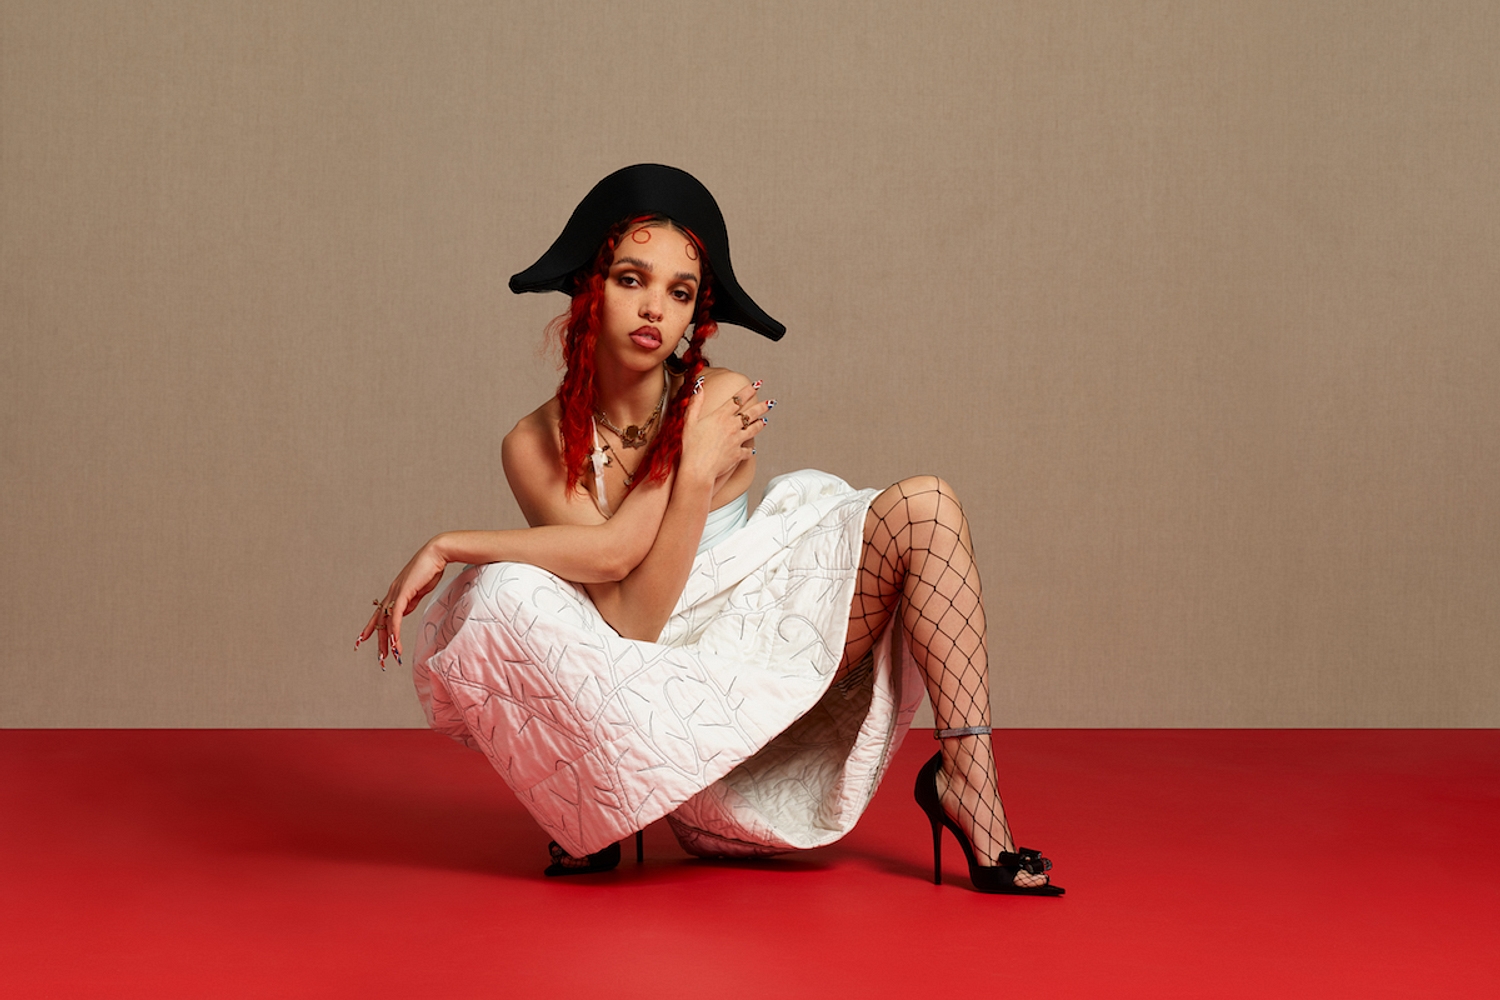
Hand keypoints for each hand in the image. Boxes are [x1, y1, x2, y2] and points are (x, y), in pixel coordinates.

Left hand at [356, 538, 446, 668]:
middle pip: (381, 620)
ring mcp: (396, 592)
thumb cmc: (431, 569)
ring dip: (388, 640)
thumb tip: (405, 611)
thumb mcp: (419, 590)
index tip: (364, 638)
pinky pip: (396, 616)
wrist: (436, 554)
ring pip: (387, 621)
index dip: (372, 627)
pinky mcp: (403, 592)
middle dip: (380, 640)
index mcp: (395, 592)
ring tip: (389, 655)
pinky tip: (395, 641)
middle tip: (380, 657)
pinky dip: (394, 630)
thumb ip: (411, 601)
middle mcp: (392, 593)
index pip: (381, 613)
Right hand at [680, 376, 770, 485]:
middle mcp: (732, 426)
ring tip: (765, 420)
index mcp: (721, 416)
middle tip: (771, 402)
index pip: (738, 399)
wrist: (698, 468)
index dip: (749, 390)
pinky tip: (753, 450)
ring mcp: (737, 440)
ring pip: (753, 429)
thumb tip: (699, 385)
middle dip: (762, 406)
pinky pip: (748, 451)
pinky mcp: (738, 454)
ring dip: (760, 424)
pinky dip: (750, 450)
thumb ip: (695, 402)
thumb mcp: (689, 421)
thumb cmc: (691, 446)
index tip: (757, 385)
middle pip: (751, 413)